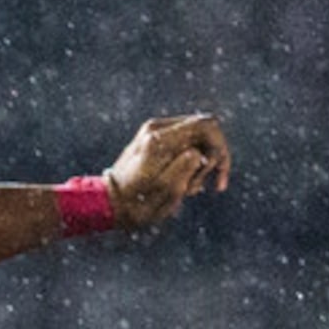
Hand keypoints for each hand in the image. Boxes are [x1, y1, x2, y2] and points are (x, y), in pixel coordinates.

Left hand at [104, 114, 231, 227]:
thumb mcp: (167, 191)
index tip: (216, 177)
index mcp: (160, 139)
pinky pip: (186, 142)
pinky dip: (192, 162)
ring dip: (201, 164)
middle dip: (211, 159)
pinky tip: (187, 183)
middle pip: (205, 129)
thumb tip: (200, 152)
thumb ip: (187, 166)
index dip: (220, 149)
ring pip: (198, 137)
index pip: (206, 125)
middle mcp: (157, 128)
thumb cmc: (137, 204)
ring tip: (188, 189)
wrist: (109, 203)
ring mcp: (155, 131)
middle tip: (198, 188)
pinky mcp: (156, 138)